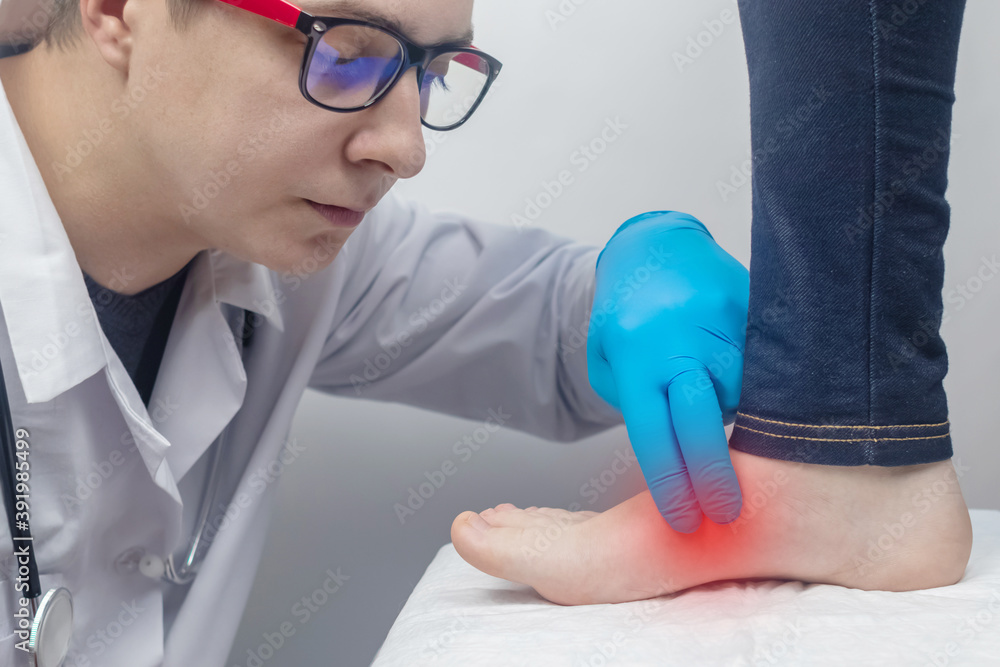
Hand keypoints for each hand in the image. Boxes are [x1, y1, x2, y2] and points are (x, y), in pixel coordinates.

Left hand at [587, 211, 748, 532]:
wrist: (655, 247)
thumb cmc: (627, 316)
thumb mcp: (608, 362)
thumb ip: (639, 405)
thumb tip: (684, 454)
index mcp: (637, 358)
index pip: (655, 436)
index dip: (673, 485)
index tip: (687, 521)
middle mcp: (681, 340)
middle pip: (703, 421)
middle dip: (716, 474)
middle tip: (727, 512)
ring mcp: (722, 322)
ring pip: (744, 394)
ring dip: (738, 420)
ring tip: (728, 417)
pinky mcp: (754, 308)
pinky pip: (765, 365)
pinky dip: (760, 388)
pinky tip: (756, 392)